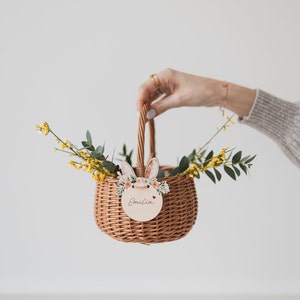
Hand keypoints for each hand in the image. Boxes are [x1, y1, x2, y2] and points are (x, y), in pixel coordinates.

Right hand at [136, 68, 255, 118]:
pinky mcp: (172, 91)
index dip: (140, 98)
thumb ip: (161, 107)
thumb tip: (147, 115)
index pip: (146, 86)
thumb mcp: (178, 100)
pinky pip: (159, 98)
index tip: (138, 111)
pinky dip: (155, 105)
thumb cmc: (200, 91)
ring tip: (145, 116)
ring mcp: (168, 84)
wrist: (215, 93)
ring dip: (148, 104)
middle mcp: (164, 78)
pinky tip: (152, 113)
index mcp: (165, 75)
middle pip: (147, 90)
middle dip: (142, 102)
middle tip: (141, 116)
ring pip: (152, 95)